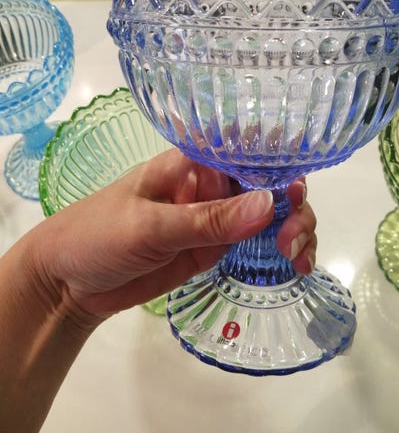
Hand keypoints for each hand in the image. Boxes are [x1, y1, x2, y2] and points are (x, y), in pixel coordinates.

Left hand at [27, 149, 316, 321]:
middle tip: (291, 238)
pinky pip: (256, 244)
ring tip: (297, 255)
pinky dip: (282, 250)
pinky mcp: (215, 248)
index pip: (247, 148)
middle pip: (268, 182)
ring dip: (295, 227)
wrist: (68, 283)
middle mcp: (212, 185)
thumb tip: (269, 203)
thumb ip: (207, 219)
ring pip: (270, 213)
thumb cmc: (96, 235)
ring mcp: (216, 218)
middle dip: (292, 203)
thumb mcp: (149, 226)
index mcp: (194, 162)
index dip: (280, 160)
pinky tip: (297, 264)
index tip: (297, 188)